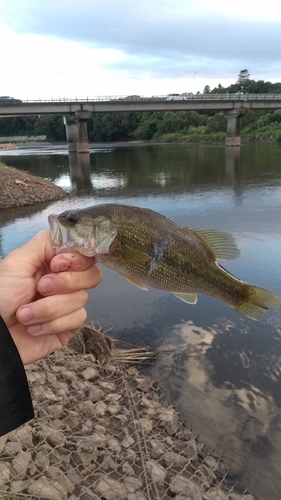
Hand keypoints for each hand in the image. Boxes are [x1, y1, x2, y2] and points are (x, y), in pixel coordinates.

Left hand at [0, 231, 101, 363]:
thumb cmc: (0, 296)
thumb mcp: (17, 262)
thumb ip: (45, 244)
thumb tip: (70, 239)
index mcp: (53, 264)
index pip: (85, 255)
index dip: (76, 260)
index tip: (55, 265)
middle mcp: (64, 282)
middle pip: (92, 276)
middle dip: (65, 283)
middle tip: (40, 288)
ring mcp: (68, 305)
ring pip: (81, 300)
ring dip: (48, 308)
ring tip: (25, 314)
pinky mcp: (69, 327)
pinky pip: (77, 319)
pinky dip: (52, 324)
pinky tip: (34, 327)